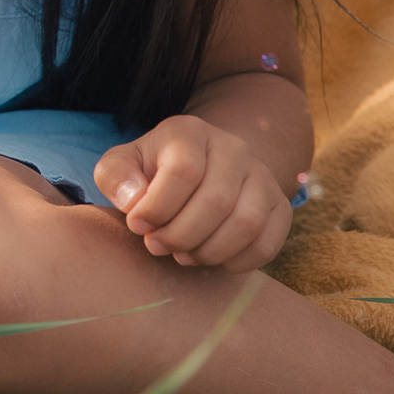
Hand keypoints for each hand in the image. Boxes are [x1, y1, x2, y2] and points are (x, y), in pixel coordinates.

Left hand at [94, 114, 294, 272]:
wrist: (200, 170)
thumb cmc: (152, 172)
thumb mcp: (122, 165)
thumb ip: (115, 176)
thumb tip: (134, 201)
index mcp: (190, 131)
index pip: (183, 171)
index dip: (157, 207)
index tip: (137, 225)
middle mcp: (233, 148)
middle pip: (216, 201)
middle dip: (179, 235)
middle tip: (156, 245)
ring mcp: (261, 175)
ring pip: (245, 223)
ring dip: (207, 251)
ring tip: (182, 254)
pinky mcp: (279, 206)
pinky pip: (267, 243)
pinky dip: (237, 262)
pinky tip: (211, 259)